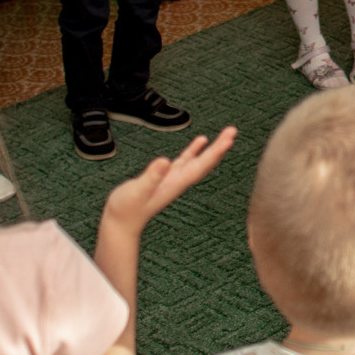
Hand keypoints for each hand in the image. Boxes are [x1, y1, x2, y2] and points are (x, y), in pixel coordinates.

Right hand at [101, 127, 236, 237]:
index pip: (200, 166)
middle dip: (220, 147)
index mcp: (175, 183)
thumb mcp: (137, 191)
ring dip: (213, 148)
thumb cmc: (126, 209)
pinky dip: (195, 150)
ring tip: (226, 134)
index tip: (229, 140)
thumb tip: (165, 161)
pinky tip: (201, 141)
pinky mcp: (165, 177)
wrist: (121, 223)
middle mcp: (179, 181)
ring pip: (199, 160)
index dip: (215, 152)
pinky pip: (186, 160)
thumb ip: (151, 177)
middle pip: (205, 163)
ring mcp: (174, 179)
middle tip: (233, 131)